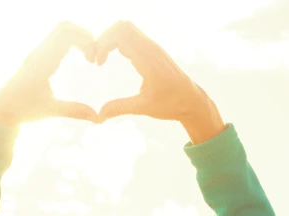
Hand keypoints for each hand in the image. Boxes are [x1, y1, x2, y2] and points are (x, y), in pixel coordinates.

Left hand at [0, 21, 100, 126]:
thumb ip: (74, 111)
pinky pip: (56, 38)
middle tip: (94, 54)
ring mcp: (37, 52)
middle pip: (64, 27)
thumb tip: (97, 118)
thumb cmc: (23, 109)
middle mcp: (39, 53)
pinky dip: (71, 41)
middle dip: (84, 36)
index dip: (85, 42)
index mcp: (42, 63)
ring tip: (88, 55)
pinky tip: (78, 57)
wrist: (1, 108)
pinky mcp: (38, 55)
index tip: (93, 60)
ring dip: (77, 37)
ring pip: (60, 30)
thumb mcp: (50, 110)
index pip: (66, 37)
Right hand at [95, 20, 226, 143]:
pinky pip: (132, 35)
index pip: (121, 35)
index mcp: (148, 60)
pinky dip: (118, 41)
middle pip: (121, 26)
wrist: (192, 101)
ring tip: (102, 58)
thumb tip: (99, 116)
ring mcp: (153, 47)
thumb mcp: (144, 107)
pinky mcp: (153, 50)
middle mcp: (151, 49)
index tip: (98, 63)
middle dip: (104, 38)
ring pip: (127, 28)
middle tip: (97, 58)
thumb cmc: (171, 104)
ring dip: (110, 39)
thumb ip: (120, 108)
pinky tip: (113, 58)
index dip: (103, 44)